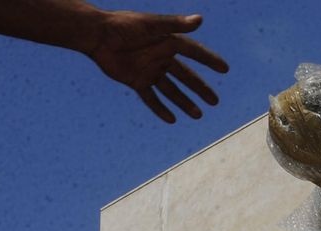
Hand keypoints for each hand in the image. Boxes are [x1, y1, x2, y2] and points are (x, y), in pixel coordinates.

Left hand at [84, 10, 227, 122]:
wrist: (96, 35)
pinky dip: (160, 109)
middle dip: (201, 89)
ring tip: (198, 115)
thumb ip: (175, 25)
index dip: (209, 60)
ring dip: (184, 103)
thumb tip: (199, 20)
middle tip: (215, 102)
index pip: (194, 53)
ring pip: (171, 90)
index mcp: (168, 43)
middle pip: (186, 77)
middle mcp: (161, 57)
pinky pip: (151, 98)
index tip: (224, 69)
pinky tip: (171, 120)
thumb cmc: (123, 26)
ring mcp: (149, 70)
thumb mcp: (152, 25)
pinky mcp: (136, 81)